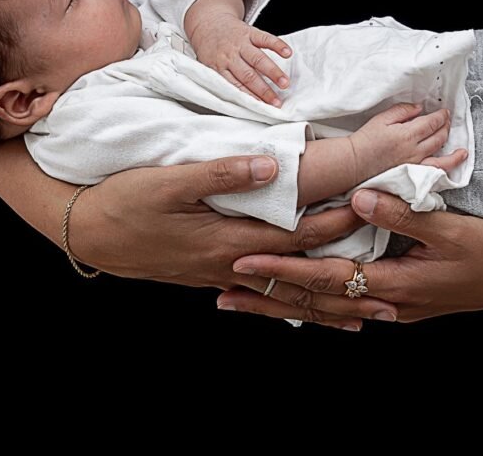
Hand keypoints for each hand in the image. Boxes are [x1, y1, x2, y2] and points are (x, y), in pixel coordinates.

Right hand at [69, 156, 398, 330]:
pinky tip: (306, 314)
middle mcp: (232, 264)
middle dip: (350, 288)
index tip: (376, 219)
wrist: (88, 231)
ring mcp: (222, 275)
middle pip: (303, 279)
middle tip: (394, 298)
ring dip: (328, 309)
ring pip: (285, 297)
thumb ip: (223, 173)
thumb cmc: (126, 201)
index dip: (340, 225)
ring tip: (366, 319)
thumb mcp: (170, 180)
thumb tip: (272, 164)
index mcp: (229, 239)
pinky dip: (291, 307)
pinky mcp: (211, 276)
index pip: (299, 234)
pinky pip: (263, 297)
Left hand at [189, 14, 291, 106]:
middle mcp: (229, 55)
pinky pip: (265, 38)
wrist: (208, 23)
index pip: (236, 86)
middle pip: (248, 75)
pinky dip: (277, 45)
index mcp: (218, 67)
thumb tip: (239, 100)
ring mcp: (240, 43)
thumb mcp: (209, 66)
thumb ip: (223, 80)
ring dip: (273, 72)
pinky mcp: (250, 32)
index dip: (250, 97)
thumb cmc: (211, 49)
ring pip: (258, 59)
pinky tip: (288, 53)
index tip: (262, 108)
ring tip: (285, 83)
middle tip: (277, 101)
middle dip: (264, 90)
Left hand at [217, 189, 482, 322]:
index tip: (242, 261)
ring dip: (286, 305)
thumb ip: (403, 213)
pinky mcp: (402, 301)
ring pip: (329, 308)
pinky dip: (318, 305)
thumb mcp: (452, 228)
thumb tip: (356, 199)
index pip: (325, 279)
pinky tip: (300, 306)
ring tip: (245, 300)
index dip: (282, 270)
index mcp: (395, 285)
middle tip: (222, 292)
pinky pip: (350, 305)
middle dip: (269, 298)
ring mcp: (395, 307)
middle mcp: (388, 303)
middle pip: (316, 303)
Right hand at [350, 103, 468, 179]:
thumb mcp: (382, 118)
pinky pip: (435, 172)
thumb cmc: (365, 140)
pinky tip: (454, 164)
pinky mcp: (413, 176)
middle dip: (446, 127)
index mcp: (408, 133)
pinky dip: (448, 167)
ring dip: (452, 148)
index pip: (433, 122)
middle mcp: (416, 150)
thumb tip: (419, 108)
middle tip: (447, 122)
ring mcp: (416, 164)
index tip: (444, 112)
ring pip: (442, 155)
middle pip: (440, 136)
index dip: (441, 116)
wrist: (354, 163)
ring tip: (460, 148)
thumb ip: (403, 111)